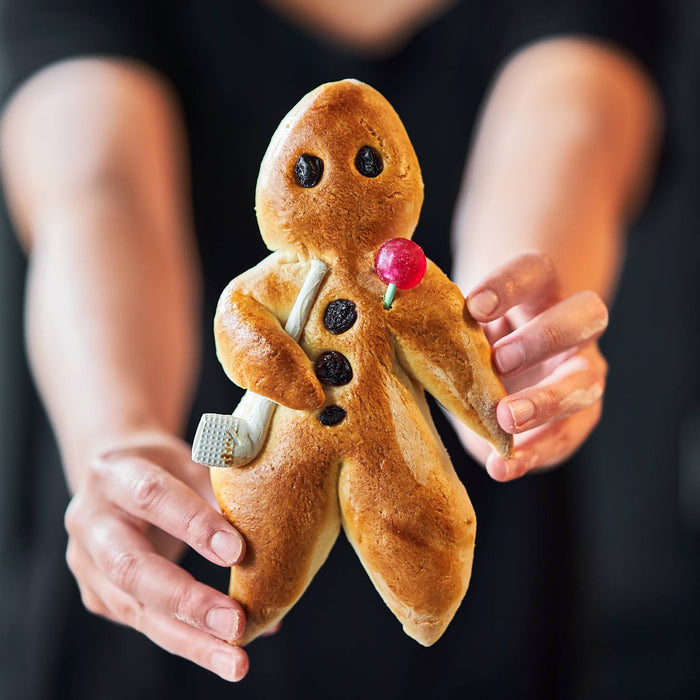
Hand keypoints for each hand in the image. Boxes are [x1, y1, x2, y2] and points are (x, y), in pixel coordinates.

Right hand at [63, 433, 248, 680]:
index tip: (237, 552)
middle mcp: (92, 521)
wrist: (113, 474)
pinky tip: (221, 652)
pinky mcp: (97, 595)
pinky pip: (142, 622)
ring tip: (235, 661)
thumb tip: (274, 535)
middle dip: (187, 600)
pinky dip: (185, 639)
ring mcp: (87, 563)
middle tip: (236, 624)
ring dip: (189, 639)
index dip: (193, 524)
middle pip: (132, 567)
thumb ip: (221, 492)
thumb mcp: (190, 461)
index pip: (152, 497)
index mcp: (115, 474)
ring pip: (135, 609)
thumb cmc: (165, 466)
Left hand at [460, 250, 608, 480]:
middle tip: (500, 361)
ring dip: (547, 401)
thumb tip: (394, 316)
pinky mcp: (580, 414)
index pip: (535, 270)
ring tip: (505, 420)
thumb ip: (440, 322)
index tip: (473, 307)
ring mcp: (582, 370)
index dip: (509, 284)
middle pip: (587, 314)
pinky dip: (534, 453)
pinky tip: (502, 466)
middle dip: (544, 338)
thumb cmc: (476, 337)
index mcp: (539, 289)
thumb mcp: (461, 324)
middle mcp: (571, 325)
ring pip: (586, 380)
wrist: (506, 370)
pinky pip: (567, 434)